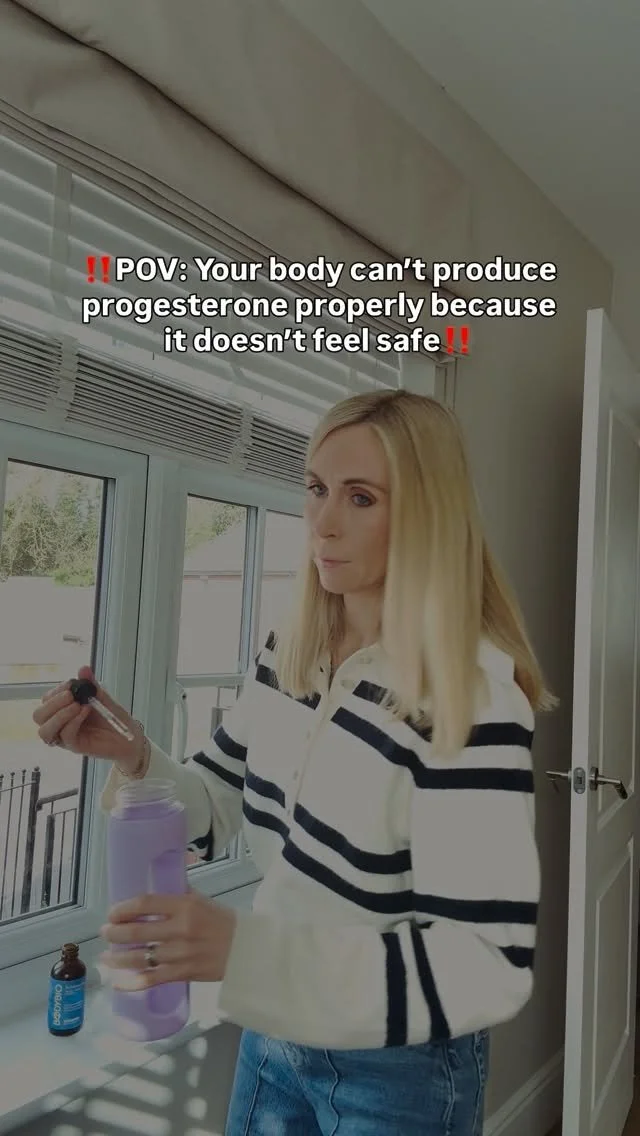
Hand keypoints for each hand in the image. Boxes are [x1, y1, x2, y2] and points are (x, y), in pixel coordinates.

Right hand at [32, 667, 142, 765]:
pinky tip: (85, 711)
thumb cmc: (112, 717)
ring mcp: (65, 736)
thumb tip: (83, 668)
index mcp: (62, 710)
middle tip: (71, 696)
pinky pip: (65, 735)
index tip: (71, 684)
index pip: (46, 700)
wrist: (129, 736)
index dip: (56, 691)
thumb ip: (91, 684)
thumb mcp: (101, 696)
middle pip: (38, 716)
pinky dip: (73, 721)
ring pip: (45, 730)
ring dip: (59, 715)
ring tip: (77, 705)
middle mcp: (59, 724)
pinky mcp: (75, 746)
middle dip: (53, 703)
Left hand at [99, 889, 237, 988]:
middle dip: (115, 934)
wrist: (247, 949)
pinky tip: (118, 982)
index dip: (124, 909)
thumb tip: (161, 877)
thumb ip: (179, 892)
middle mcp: (181, 928)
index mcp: (185, 905)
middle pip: (138, 932)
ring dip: (118, 959)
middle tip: (105, 933)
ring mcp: (181, 953)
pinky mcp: (184, 973)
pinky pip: (152, 979)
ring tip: (106, 957)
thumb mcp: (202, 900)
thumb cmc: (223, 921)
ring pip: (141, 958)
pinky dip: (132, 983)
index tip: (112, 913)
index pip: (146, 903)